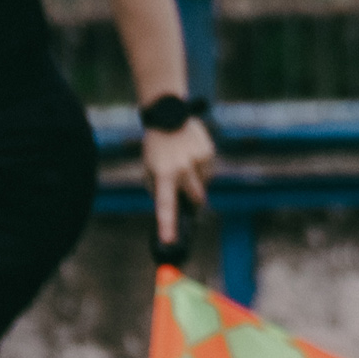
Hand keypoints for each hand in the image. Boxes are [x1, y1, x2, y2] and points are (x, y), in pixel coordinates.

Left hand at [142, 119, 216, 244]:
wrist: (169, 116)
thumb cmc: (156, 148)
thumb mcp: (149, 169)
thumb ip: (159, 190)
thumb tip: (174, 208)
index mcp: (164, 174)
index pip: (166, 205)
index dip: (168, 224)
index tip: (170, 241)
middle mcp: (183, 169)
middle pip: (197, 198)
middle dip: (195, 200)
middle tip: (187, 190)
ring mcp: (198, 161)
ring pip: (204, 183)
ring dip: (197, 180)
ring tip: (185, 162)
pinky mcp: (209, 153)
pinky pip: (209, 170)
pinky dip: (202, 168)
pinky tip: (192, 154)